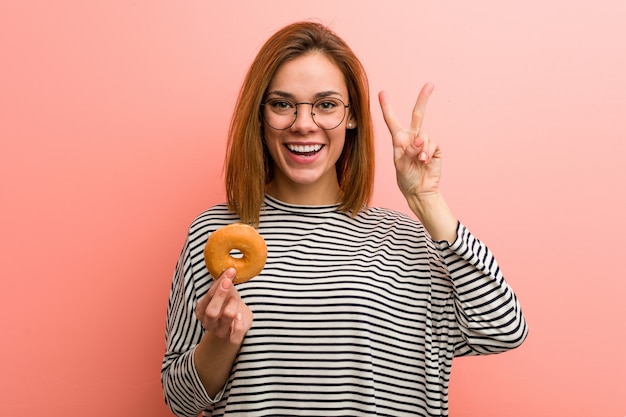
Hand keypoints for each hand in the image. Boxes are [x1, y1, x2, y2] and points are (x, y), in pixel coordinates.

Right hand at [195, 268, 252, 344]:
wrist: (235, 323)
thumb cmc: (228, 304)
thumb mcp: (225, 293)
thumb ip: (224, 283)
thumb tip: (230, 269)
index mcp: (202, 311)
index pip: (208, 296)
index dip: (218, 284)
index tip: (229, 272)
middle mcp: (209, 323)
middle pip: (212, 311)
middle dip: (220, 295)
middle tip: (229, 281)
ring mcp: (220, 332)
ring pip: (226, 319)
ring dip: (233, 305)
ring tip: (236, 298)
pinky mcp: (232, 339)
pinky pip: (235, 337)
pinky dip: (239, 325)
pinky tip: (240, 315)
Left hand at [378, 83, 441, 198]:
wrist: (420, 190)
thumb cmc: (406, 179)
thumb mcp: (401, 165)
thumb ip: (408, 150)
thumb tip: (419, 139)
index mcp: (399, 140)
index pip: (392, 120)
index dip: (387, 107)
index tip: (382, 93)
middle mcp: (412, 138)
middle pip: (418, 115)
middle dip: (423, 99)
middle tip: (430, 85)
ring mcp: (424, 142)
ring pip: (424, 134)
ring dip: (421, 146)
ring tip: (419, 159)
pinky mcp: (435, 148)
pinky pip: (432, 143)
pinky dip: (428, 152)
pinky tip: (425, 161)